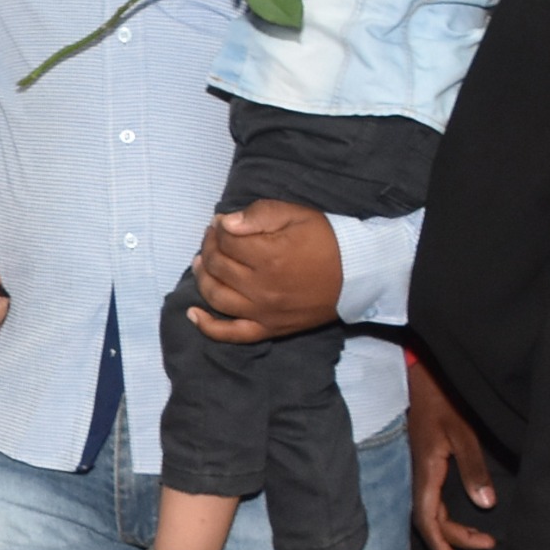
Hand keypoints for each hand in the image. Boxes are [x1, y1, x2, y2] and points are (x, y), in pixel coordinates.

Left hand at [182, 199, 343, 344]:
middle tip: (212, 238)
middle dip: (209, 247)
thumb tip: (225, 223)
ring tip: (201, 263)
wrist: (356, 275)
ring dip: (202, 278)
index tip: (220, 223)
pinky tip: (193, 314)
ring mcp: (263, 312)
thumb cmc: (327, 241)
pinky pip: (231, 334)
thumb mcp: (296, 215)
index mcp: (269, 256)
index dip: (217, 229)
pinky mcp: (268, 329)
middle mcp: (261, 288)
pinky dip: (208, 326)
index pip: (225, 241)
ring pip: (217, 297)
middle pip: (218, 266)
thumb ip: (259, 215)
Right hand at [405, 359, 496, 549]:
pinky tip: (455, 519)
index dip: (441, 544)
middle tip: (486, 545)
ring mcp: (420, 474)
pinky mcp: (424, 468)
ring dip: (450, 530)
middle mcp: (419, 479)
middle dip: (454, 540)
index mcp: (426, 475)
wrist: (423, 384)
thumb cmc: (443, 406)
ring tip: (476, 539)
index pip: (428, 521)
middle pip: (430, 522)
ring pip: (430, 513)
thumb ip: (474, 470)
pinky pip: (430, 502)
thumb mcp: (463, 436)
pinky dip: (443, 517)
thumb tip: (485, 505)